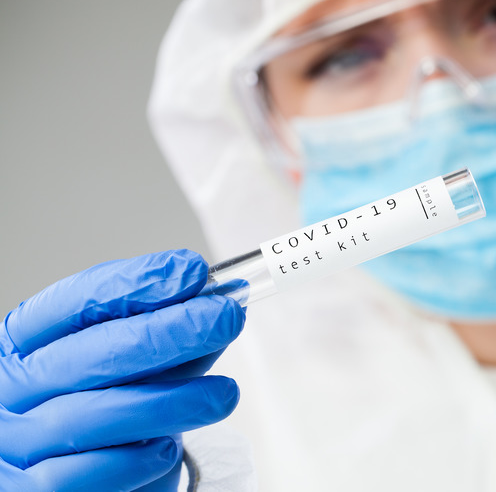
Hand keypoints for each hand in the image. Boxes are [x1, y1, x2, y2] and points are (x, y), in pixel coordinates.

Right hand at [0, 250, 244, 490]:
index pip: (75, 301)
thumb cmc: (104, 410)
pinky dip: (142, 457)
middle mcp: (12, 387)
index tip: (193, 272)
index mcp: (25, 343)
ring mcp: (17, 441)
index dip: (136, 283)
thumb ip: (164, 339)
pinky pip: (97, 471)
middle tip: (226, 318)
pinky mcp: (34, 491)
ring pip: (99, 414)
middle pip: (94, 352)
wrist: (78, 482)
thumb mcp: (126, 367)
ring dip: (174, 400)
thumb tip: (214, 305)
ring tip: (225, 393)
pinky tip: (169, 446)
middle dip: (171, 331)